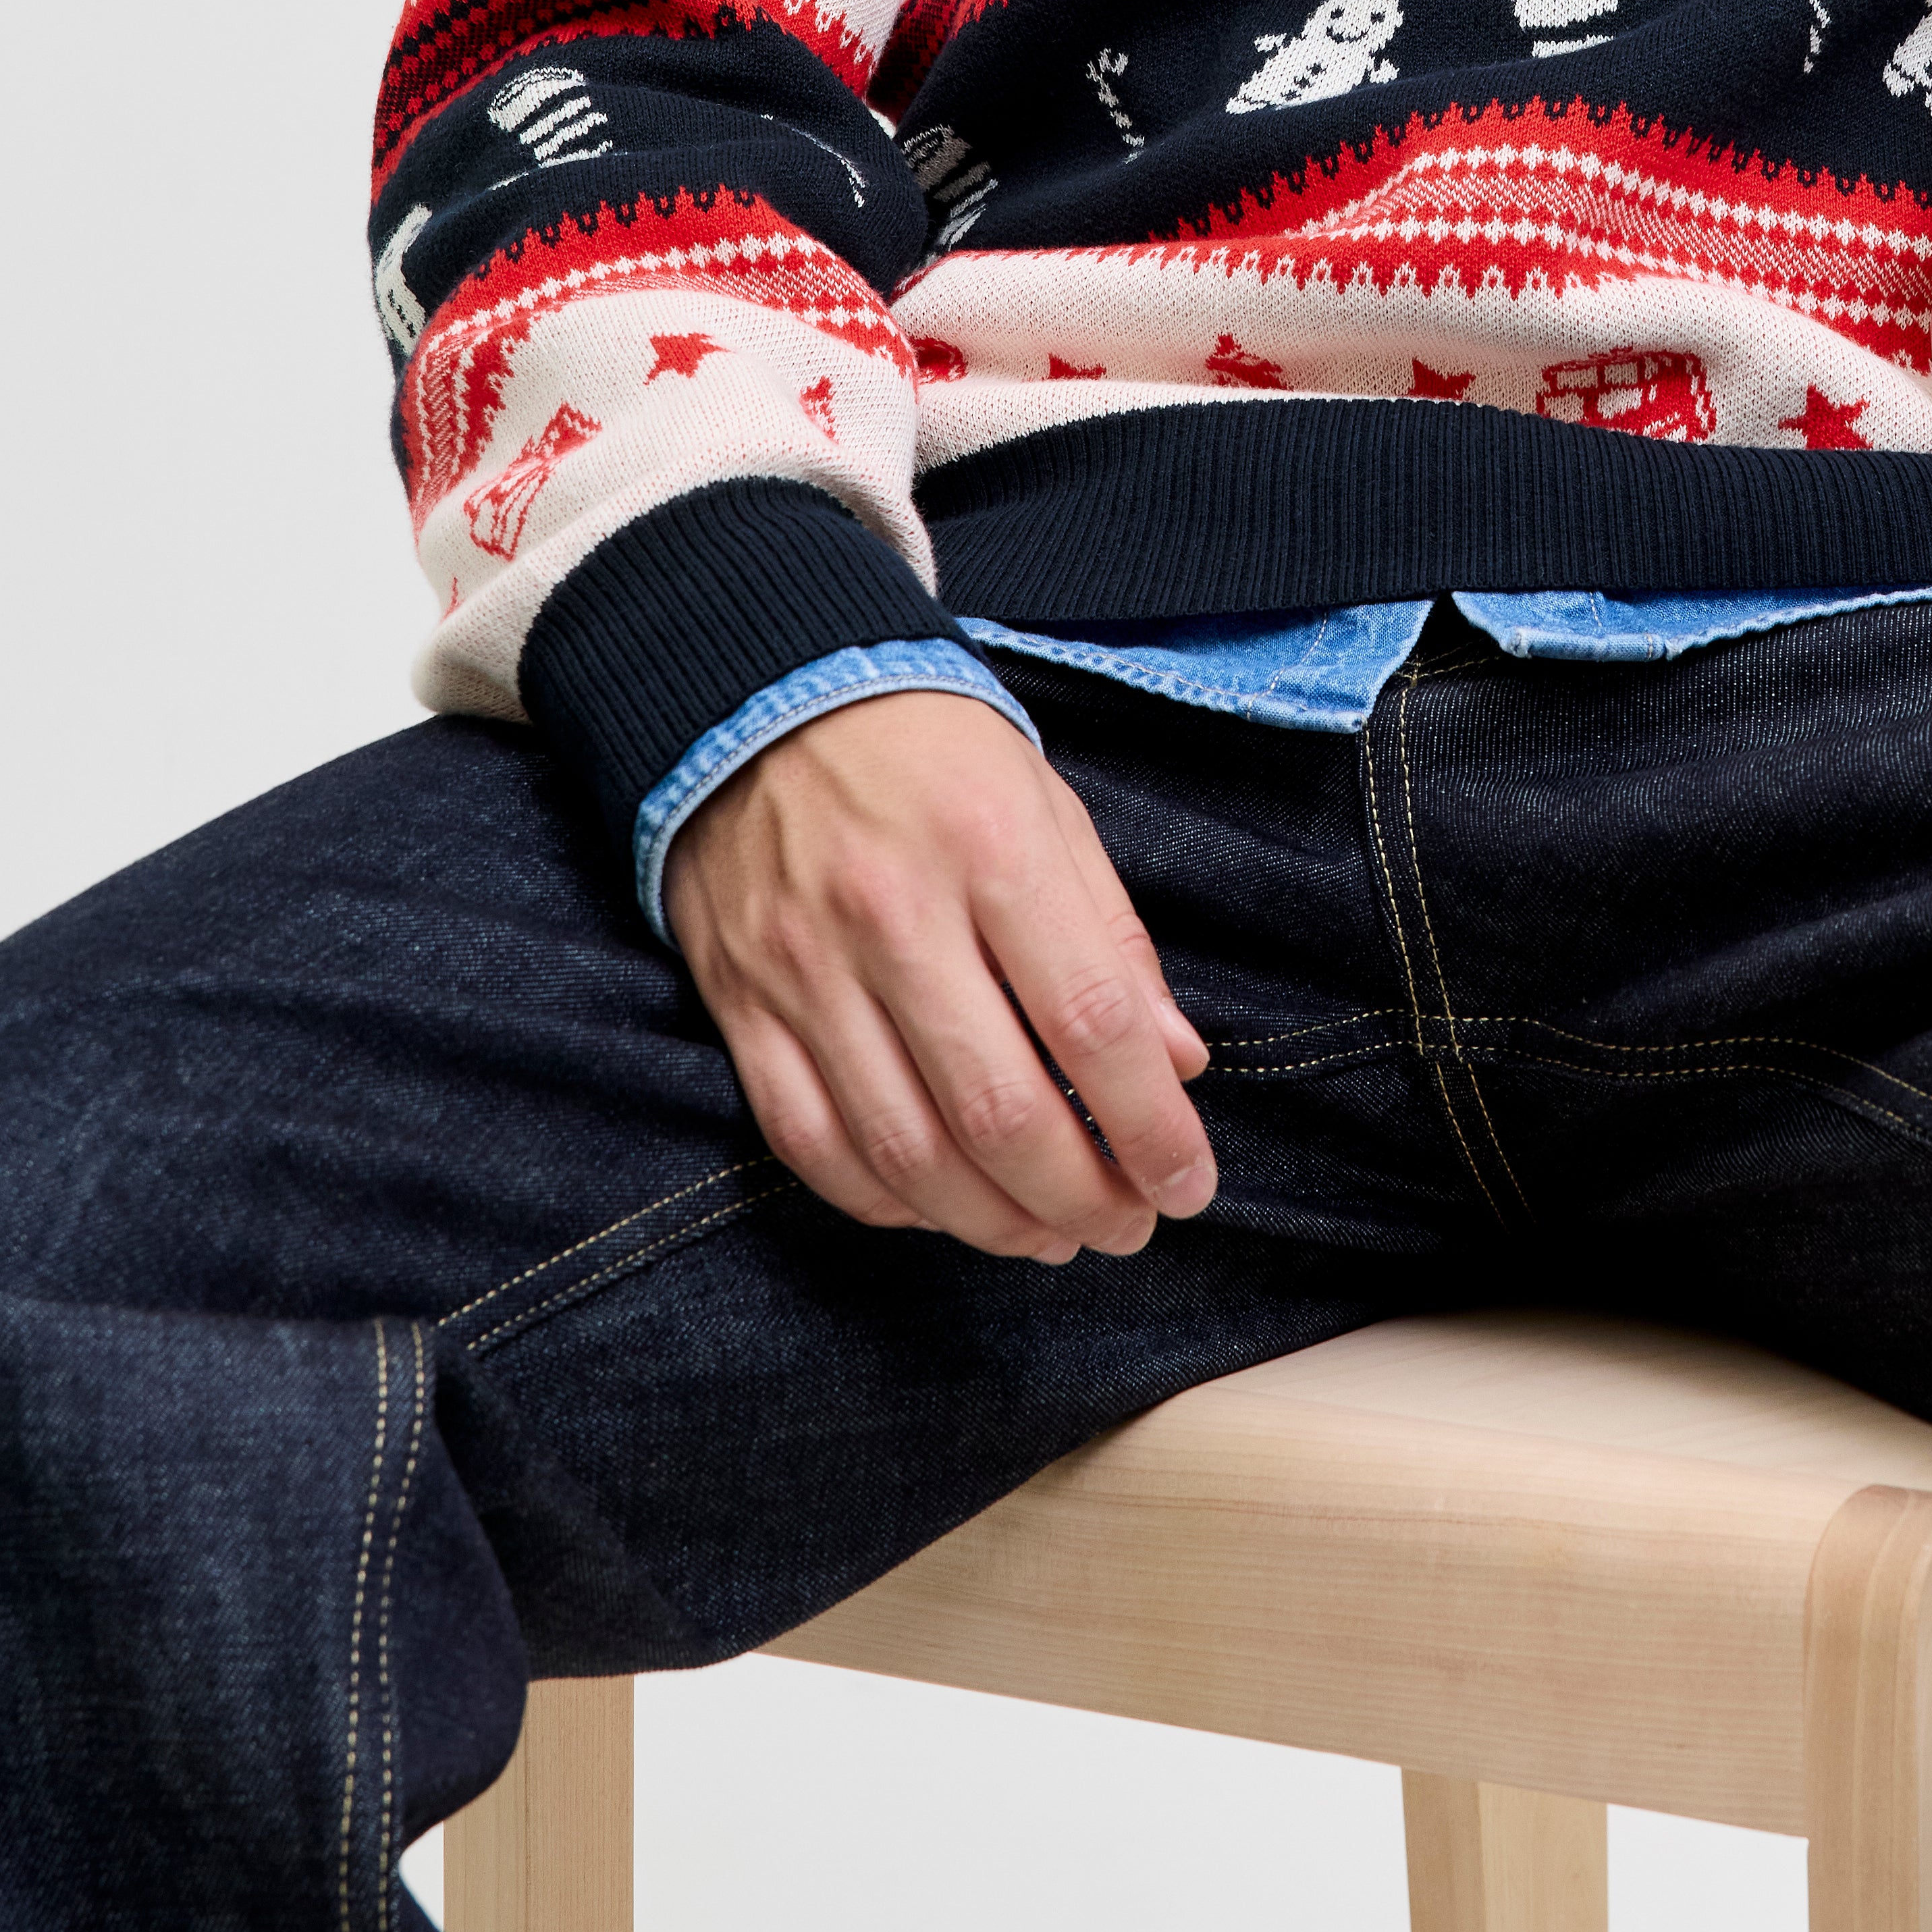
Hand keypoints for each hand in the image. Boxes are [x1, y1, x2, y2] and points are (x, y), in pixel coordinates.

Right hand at [664, 690, 1215, 1261]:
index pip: (1090, 1023)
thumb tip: (1176, 1061)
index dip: (1150, 1126)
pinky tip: (942, 1208)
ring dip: (992, 1221)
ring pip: (905, 1148)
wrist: (757, 695)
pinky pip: (809, 1142)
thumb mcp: (1044, 805)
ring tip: (1051, 1236)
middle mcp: (893, 916)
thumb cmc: (927, 751)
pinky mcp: (743, 1004)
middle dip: (1080, 1197)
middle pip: (999, 1109)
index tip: (1188, 1184)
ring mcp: (806, 968)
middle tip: (1127, 1227)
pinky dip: (883, 1200)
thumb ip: (1111, 935)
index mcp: (990, 849)